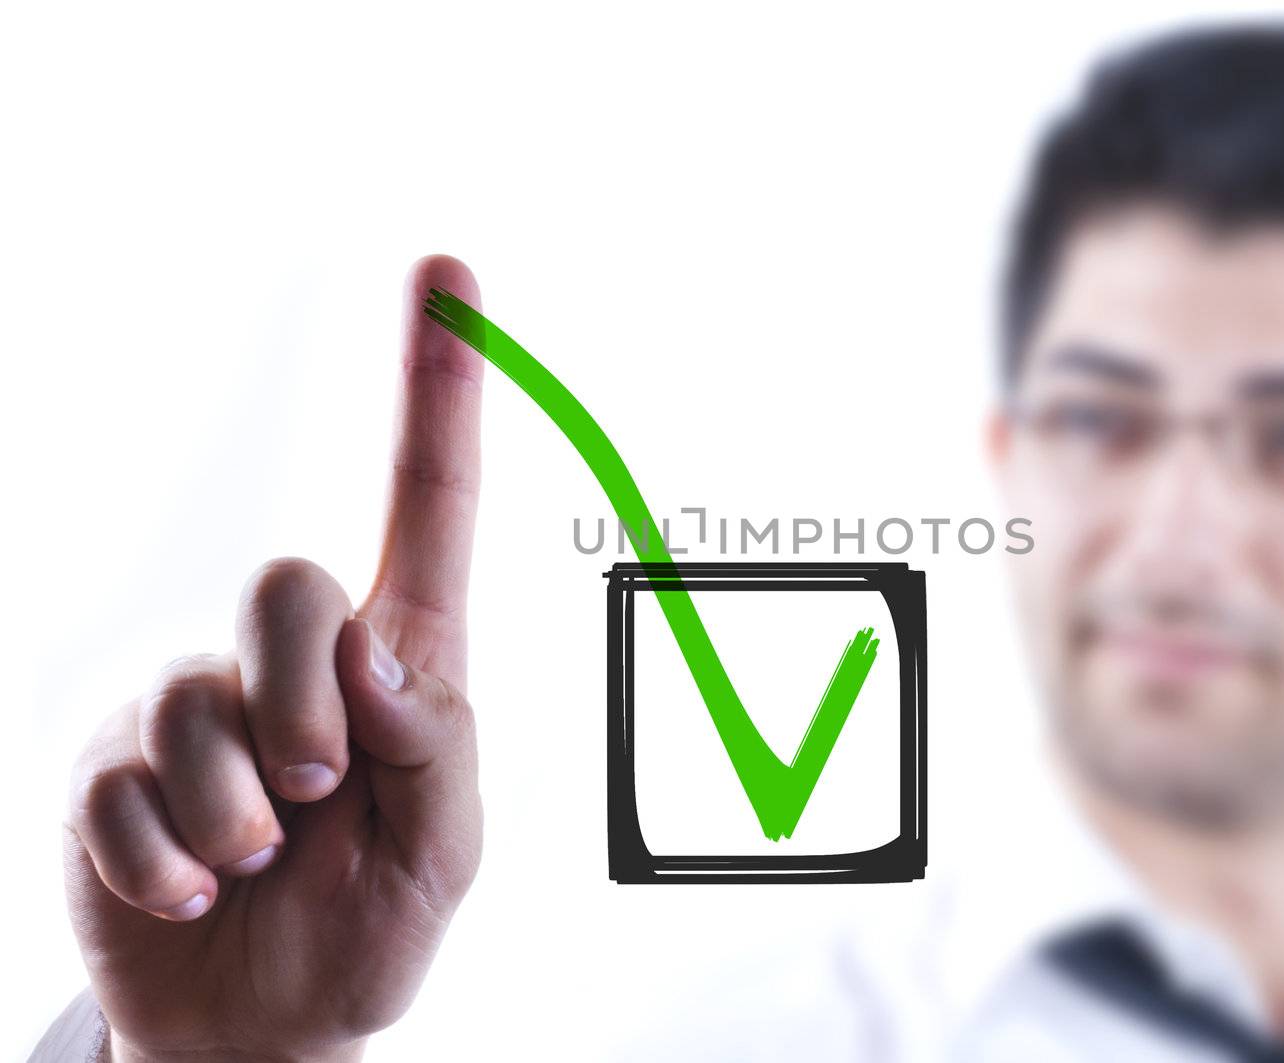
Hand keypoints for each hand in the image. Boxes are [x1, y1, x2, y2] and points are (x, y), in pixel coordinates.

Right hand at [63, 256, 485, 1061]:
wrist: (265, 1027)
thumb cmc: (372, 918)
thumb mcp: (447, 847)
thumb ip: (438, 741)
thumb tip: (375, 648)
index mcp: (399, 661)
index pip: (429, 506)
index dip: (441, 392)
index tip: (456, 278)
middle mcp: (292, 660)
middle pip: (292, 587)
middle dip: (306, 706)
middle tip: (321, 794)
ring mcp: (192, 707)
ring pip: (202, 706)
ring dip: (240, 815)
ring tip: (259, 862)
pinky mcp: (110, 769)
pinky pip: (124, 791)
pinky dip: (168, 865)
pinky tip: (190, 889)